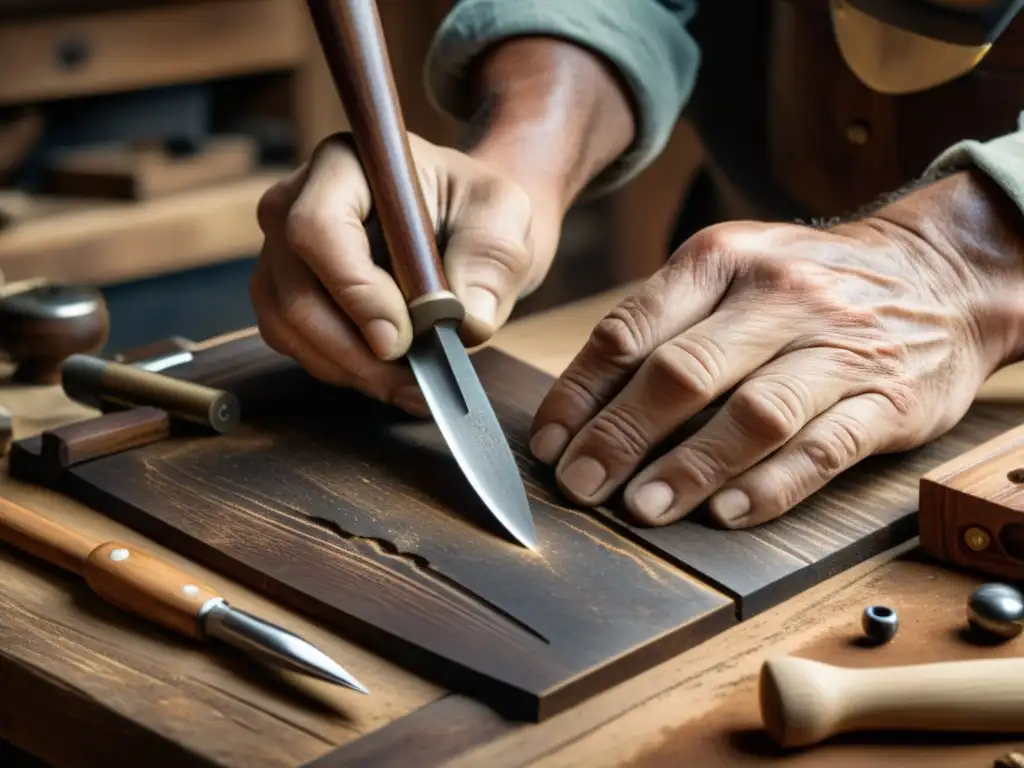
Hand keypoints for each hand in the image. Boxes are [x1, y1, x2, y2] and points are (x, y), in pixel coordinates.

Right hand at [251, 132, 562, 414]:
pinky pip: (294, 345)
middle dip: (354, 350)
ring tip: (412, 387)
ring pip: (287, 325)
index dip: (353, 290)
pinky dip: (343, 371)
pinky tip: (392, 380)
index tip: (400, 338)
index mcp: (345, 164)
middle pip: (294, 289)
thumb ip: (491, 261)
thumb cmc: (476, 211)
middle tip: (415, 382)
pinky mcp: (285, 295)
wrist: (462, 229)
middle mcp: (294, 201)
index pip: (319, 227)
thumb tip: (468, 322)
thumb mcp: (504, 219)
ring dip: (350, 369)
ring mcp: (281, 251)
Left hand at [528, 206, 1012, 528]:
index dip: (581, 394)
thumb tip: (584, 407)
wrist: (937, 274)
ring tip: (642, 508)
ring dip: (690, 467)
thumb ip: (664, 324)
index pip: (631, 330)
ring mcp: (838, 346)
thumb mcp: (730, 272)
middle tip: (580, 487)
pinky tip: (727, 513)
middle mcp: (778, 296)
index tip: (550, 445)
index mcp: (721, 260)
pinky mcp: (888, 398)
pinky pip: (823, 448)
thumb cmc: (805, 283)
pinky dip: (771, 486)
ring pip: (753, 413)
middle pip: (684, 372)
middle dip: (620, 437)